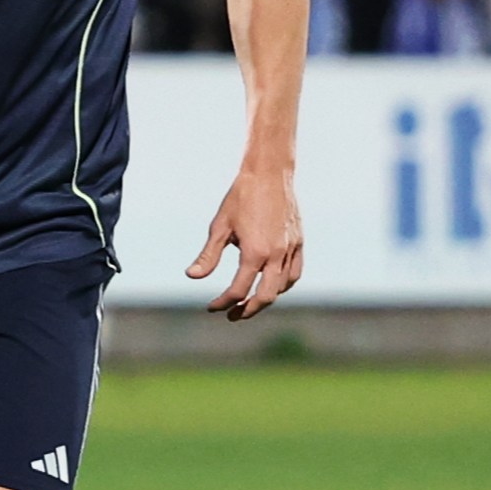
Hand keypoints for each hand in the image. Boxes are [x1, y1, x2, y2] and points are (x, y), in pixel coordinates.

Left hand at [186, 166, 301, 320]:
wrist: (269, 174)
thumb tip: (192, 276)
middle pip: (265, 297)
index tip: (212, 307)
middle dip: (247, 310)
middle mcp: (276, 255)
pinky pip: (294, 273)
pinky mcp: (298, 242)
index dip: (223, 302)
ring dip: (265, 299)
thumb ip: (208, 255)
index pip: (238, 290)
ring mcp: (291, 250)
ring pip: (282, 287)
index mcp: (255, 253)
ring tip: (249, 301)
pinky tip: (270, 285)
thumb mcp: (219, 226)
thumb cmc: (240, 198)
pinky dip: (283, 285)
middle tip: (232, 315)